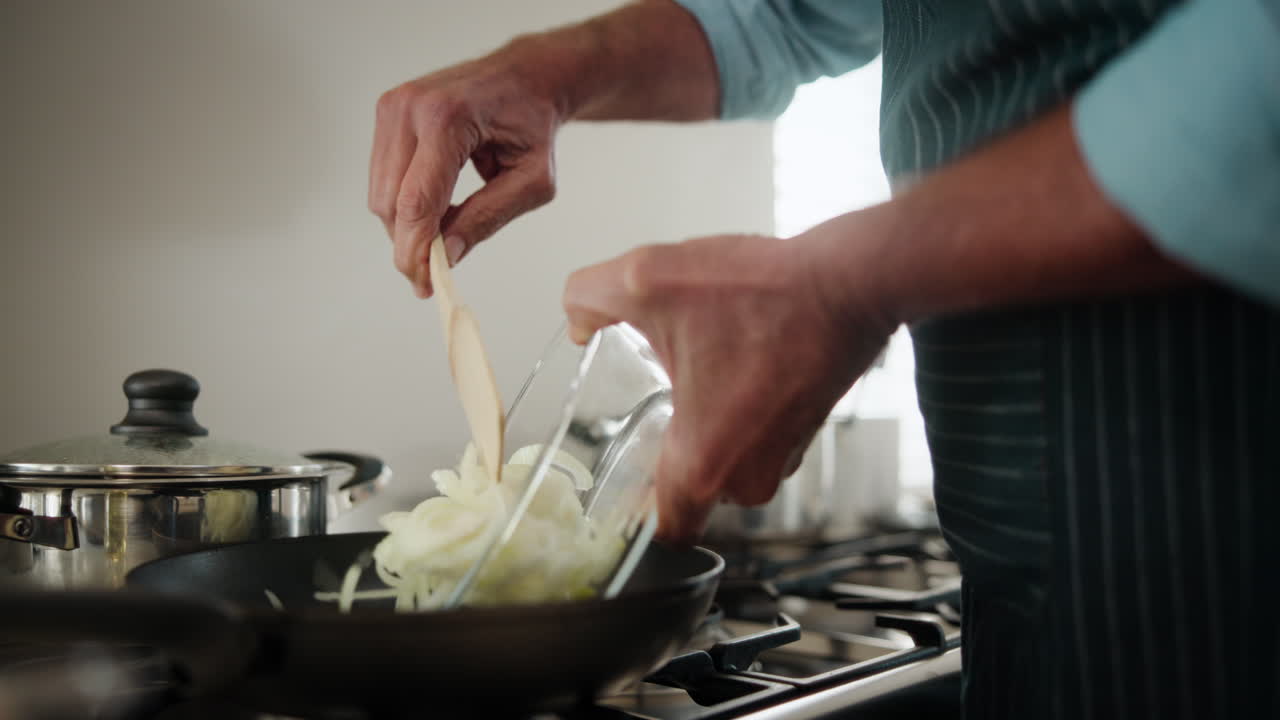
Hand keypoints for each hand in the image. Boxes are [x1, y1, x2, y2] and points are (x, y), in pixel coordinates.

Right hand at [369, 42, 563, 297]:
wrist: (525, 77)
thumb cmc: (535, 125)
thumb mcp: (532, 180)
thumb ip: (489, 217)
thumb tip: (447, 256)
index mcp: (448, 118)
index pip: (417, 200)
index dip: (416, 250)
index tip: (426, 285)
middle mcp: (410, 108)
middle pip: (391, 203)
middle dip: (410, 246)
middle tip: (436, 274)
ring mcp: (392, 107)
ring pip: (380, 194)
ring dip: (406, 226)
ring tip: (445, 233)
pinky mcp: (386, 113)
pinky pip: (382, 178)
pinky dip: (404, 204)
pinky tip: (436, 207)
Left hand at [562, 232, 895, 543]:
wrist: (848, 280)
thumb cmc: (763, 293)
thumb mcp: (646, 279)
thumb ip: (587, 296)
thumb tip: (578, 321)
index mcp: (704, 464)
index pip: (664, 532)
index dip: (636, 515)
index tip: (620, 482)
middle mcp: (749, 476)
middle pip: (691, 492)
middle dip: (667, 453)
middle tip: (645, 411)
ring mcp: (785, 456)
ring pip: (726, 462)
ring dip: (707, 427)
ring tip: (690, 375)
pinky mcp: (807, 429)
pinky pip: (757, 437)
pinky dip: (741, 409)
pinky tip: (729, 362)